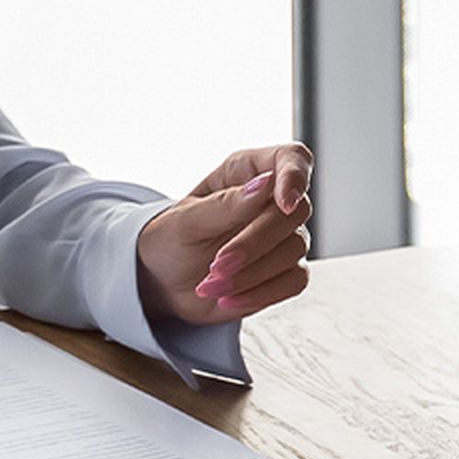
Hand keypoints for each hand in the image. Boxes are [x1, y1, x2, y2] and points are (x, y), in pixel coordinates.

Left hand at [139, 143, 314, 325]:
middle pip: (296, 211)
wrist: (162, 282)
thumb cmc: (170, 240)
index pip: (292, 159)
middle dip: (255, 243)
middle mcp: (271, 201)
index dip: (295, 176)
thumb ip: (227, 203)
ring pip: (294, 250)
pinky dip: (260, 293)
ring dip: (250, 273)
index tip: (284, 203)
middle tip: (217, 265)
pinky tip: (228, 298)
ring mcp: (282, 236)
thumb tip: (266, 184)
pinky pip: (293, 280)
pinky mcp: (284, 270)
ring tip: (211, 284)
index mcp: (247, 172)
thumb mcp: (187, 220)